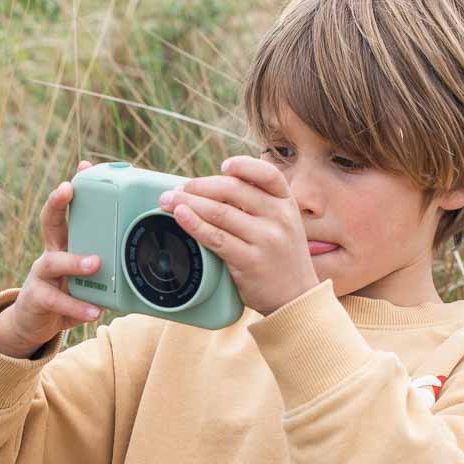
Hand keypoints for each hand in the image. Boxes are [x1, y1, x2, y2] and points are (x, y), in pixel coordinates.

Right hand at [0, 160, 102, 357]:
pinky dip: (77, 306)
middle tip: (67, 189)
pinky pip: (57, 301)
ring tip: (95, 263)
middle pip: (48, 222)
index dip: (74, 189)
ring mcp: (40, 276)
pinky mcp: (37, 299)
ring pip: (53, 262)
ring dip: (74, 261)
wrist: (34, 324)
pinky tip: (93, 311)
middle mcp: (50, 254)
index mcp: (64, 244)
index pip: (66, 211)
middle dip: (56, 202)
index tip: (84, 166)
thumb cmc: (66, 293)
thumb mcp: (84, 276)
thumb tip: (144, 254)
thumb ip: (106, 265)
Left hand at [157, 155, 320, 315]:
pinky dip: (194, 224)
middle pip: (233, 189)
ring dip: (188, 202)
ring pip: (219, 212)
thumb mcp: (282, 224)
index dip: (243, 166)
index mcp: (287, 203)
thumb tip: (211, 187)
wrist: (296, 297)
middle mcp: (279, 217)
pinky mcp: (250, 261)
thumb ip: (258, 205)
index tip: (223, 166)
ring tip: (168, 201)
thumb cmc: (281, 257)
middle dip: (199, 185)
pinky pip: (216, 238)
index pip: (268, 174)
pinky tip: (180, 216)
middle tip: (178, 189)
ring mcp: (265, 239)